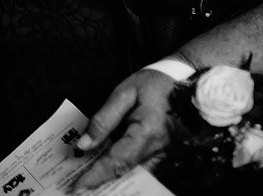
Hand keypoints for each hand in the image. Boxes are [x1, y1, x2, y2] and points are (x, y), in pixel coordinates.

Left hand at [71, 69, 175, 191]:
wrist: (185, 79)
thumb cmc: (153, 83)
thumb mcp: (123, 93)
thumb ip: (103, 120)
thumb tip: (84, 145)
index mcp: (146, 132)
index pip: (116, 161)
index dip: (96, 175)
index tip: (78, 187)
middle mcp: (158, 148)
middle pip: (125, 171)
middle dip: (101, 182)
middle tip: (78, 189)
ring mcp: (164, 152)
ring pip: (134, 172)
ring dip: (112, 180)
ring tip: (89, 182)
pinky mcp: (165, 151)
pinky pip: (143, 168)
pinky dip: (125, 171)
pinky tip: (108, 171)